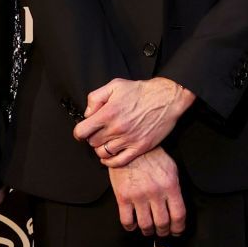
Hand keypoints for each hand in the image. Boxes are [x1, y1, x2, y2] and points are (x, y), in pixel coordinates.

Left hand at [74, 77, 192, 167]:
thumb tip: (88, 113)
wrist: (167, 98)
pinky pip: (119, 161)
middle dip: (93, 138)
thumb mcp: (115, 85)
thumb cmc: (141, 91)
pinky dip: (110, 161)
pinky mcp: (140, 147)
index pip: (82, 131)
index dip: (79, 132)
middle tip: (99, 133)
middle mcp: (117, 128)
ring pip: (103, 153)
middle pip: (92, 142)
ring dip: (101, 148)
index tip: (83, 131)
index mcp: (108, 113)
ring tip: (106, 142)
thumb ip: (96, 98)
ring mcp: (129, 139)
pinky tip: (110, 156)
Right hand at [107, 146, 185, 235]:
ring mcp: (138, 196)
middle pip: (163, 223)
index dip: (179, 227)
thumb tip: (177, 207)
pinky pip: (127, 220)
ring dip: (148, 231)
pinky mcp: (123, 197)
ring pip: (146, 225)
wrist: (129, 148)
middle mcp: (155, 193)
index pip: (178, 215)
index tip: (177, 230)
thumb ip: (175, 188)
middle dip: (164, 232)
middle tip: (163, 232)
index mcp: (170, 186)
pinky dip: (131, 227)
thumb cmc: (151, 156)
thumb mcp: (171, 169)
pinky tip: (134, 224)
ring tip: (149, 230)